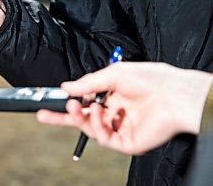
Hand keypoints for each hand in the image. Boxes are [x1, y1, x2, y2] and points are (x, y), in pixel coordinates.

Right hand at [36, 62, 211, 154]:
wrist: (173, 94)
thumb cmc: (150, 79)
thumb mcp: (112, 74)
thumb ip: (87, 83)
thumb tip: (66, 87)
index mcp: (111, 96)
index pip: (84, 102)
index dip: (67, 102)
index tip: (53, 100)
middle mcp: (114, 112)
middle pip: (82, 119)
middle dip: (62, 117)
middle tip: (44, 114)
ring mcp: (120, 128)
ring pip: (90, 128)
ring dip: (81, 117)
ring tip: (76, 107)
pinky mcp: (126, 142)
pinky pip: (104, 137)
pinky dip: (96, 126)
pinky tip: (98, 113)